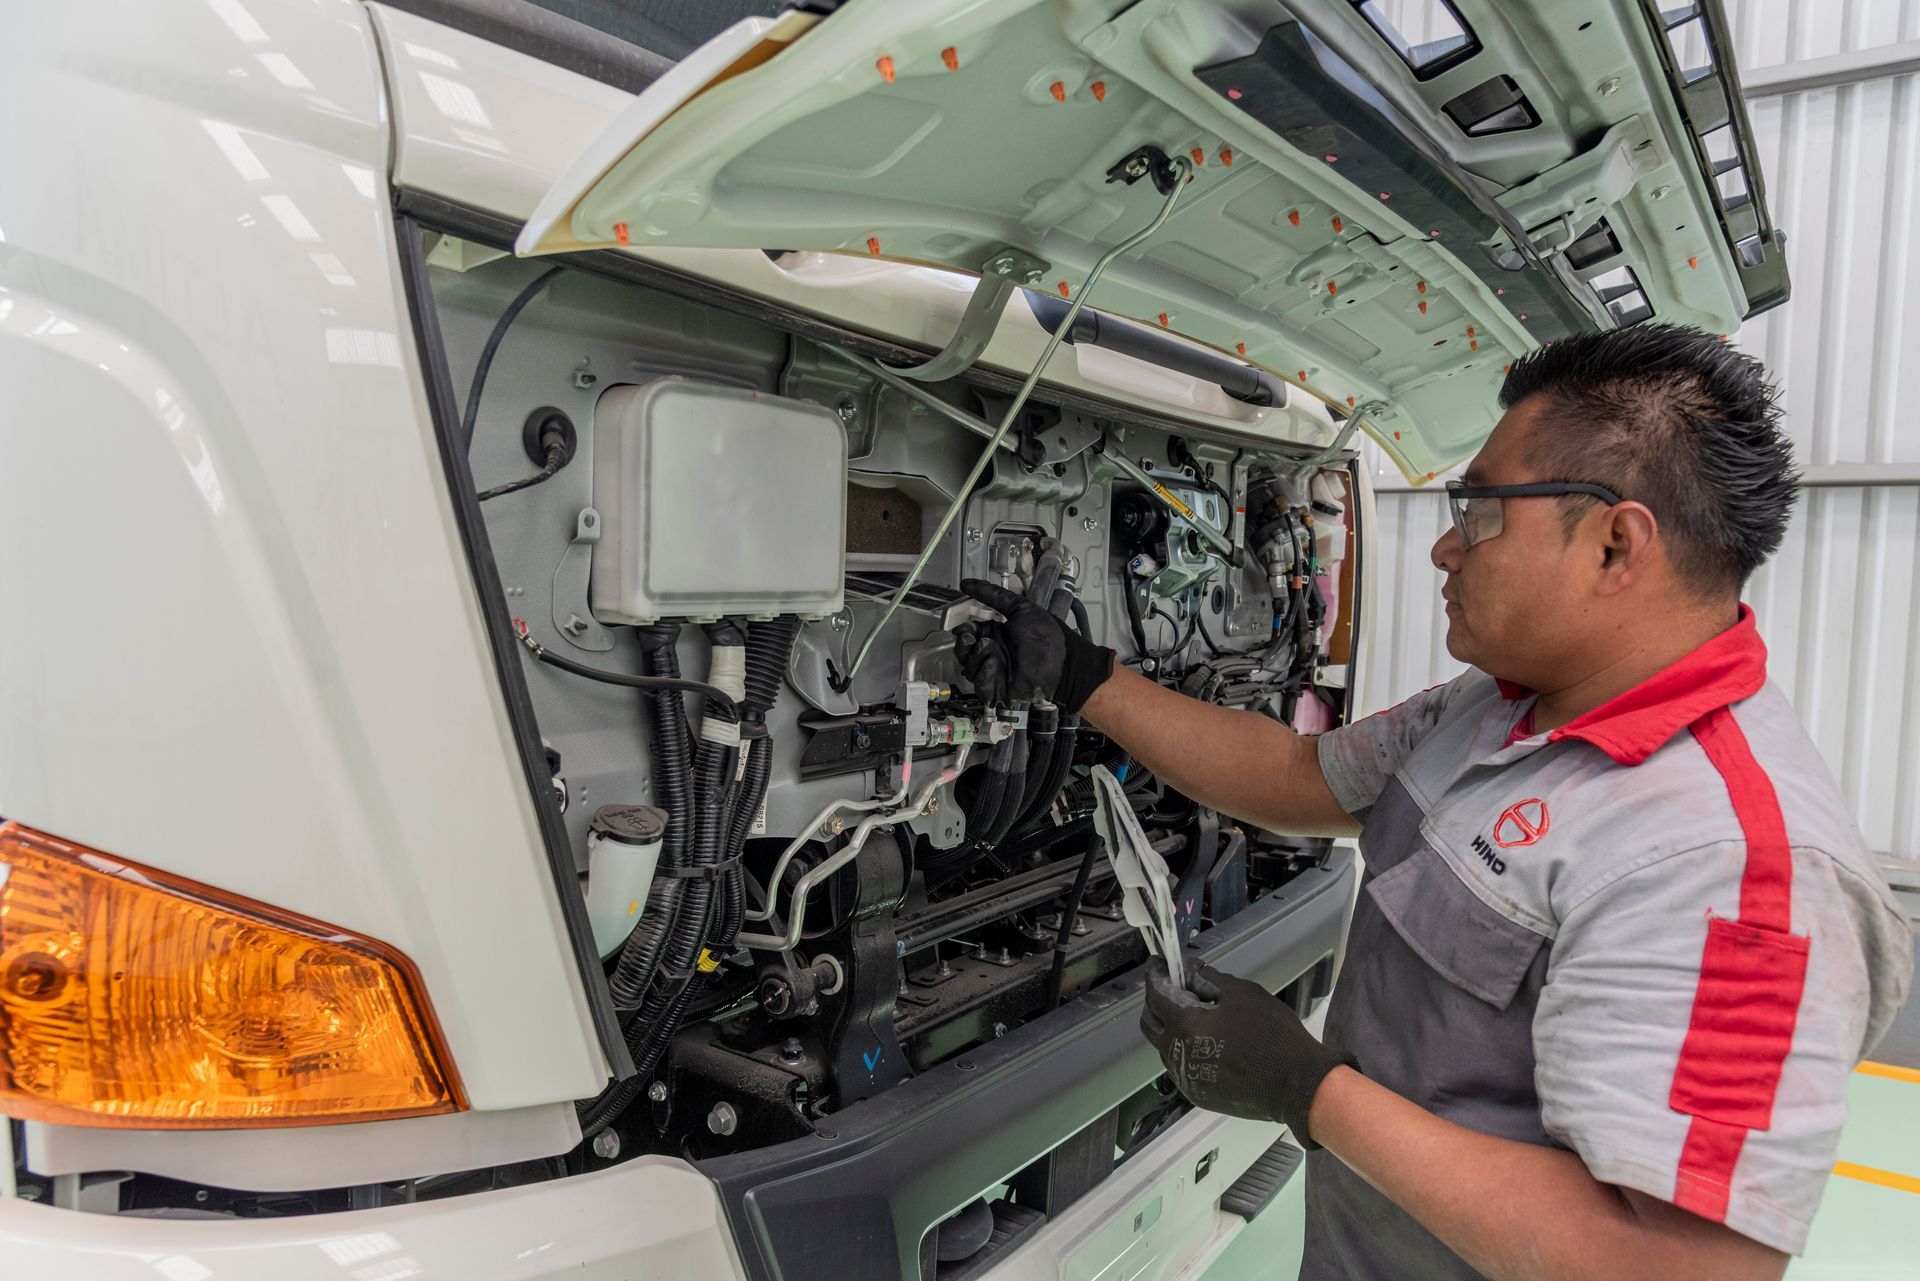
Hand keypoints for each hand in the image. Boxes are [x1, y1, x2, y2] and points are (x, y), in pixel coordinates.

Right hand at [952, 579, 1112, 711]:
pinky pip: (979, 683)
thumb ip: (994, 595)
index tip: (961, 623)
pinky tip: (994, 664)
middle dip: (964, 642)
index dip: (964, 628)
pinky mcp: (997, 689)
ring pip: (969, 666)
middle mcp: (995, 652)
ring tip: (989, 648)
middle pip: (965, 650)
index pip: (971, 631)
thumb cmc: (1049, 637)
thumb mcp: (1020, 608)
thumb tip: (969, 584)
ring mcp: (995, 671)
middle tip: (971, 636)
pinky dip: (984, 672)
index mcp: (998, 634)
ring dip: (975, 655)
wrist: (1063, 664)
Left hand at [1140, 963, 1353, 1145]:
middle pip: (1150, 1023)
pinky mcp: (1199, 1095)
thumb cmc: (1272, 1034)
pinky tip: (1208, 1041)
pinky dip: (1186, 1049)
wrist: (1296, 1085)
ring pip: (1164, 1047)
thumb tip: (1191, 973)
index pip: (1156, 995)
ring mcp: (1186, 1079)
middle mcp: (1177, 1055)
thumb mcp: (1243, 994)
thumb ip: (1210, 980)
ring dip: (1171, 1027)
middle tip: (1174, 987)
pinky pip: (1181, 1066)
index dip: (1155, 975)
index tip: (1158, 963)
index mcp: (1185, 1027)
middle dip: (1155, 1001)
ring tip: (1196, 1014)